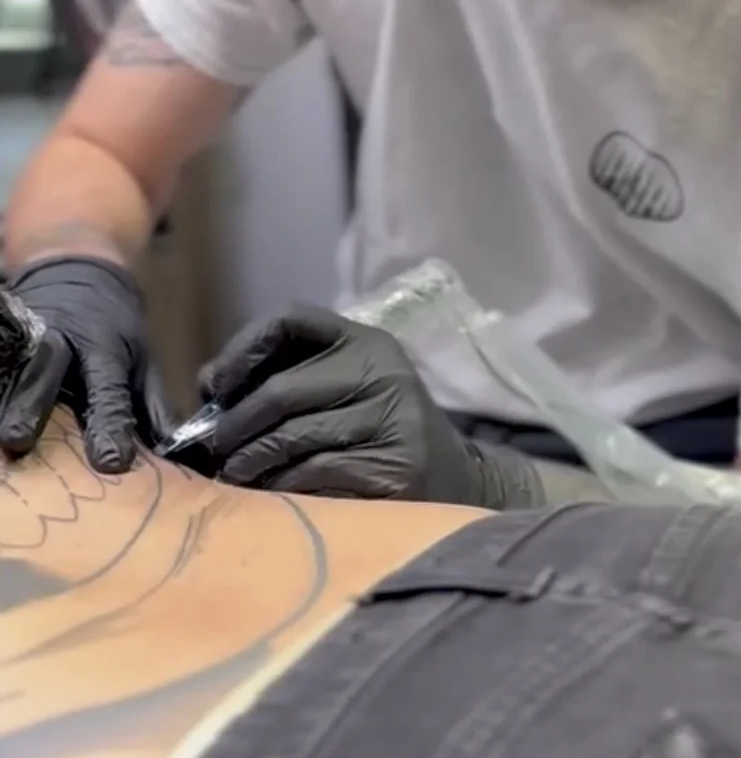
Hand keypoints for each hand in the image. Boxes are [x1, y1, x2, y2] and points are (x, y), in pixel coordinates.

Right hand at [0, 257, 165, 472]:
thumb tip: (174, 454)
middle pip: (45, 369)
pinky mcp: (5, 331)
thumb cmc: (112, 329)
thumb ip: (153, 406)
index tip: (111, 462)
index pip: (109, 389)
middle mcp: (61, 336)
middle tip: (15, 440)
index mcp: (104, 347)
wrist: (77, 268)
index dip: (110, 424)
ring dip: (1, 394)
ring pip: (10, 363)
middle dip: (30, 403)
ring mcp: (27, 331)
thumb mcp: (140, 359)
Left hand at [200, 304, 543, 508]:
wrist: (458, 479)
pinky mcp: (394, 469)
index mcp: (365, 340)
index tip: (214, 386)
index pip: (290, 318)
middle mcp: (381, 372)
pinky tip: (268, 495)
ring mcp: (391, 420)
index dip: (242, 348)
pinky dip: (280, 488)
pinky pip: (314, 476)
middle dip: (235, 423)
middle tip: (214, 448)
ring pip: (293, 438)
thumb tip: (207, 386)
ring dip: (249, 462)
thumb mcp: (347, 384)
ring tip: (232, 475)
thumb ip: (288, 375)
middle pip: (283, 389)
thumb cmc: (381, 427)